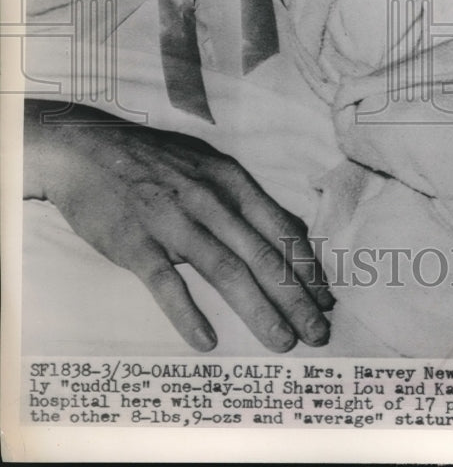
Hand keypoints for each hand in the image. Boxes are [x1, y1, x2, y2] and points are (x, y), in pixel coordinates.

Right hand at [24, 100, 333, 352]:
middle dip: (295, 298)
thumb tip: (286, 231)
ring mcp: (173, 222)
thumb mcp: (209, 165)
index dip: (307, 267)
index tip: (325, 299)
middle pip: (262, 255)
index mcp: (231, 181)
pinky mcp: (136, 243)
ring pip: (226, 271)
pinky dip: (188, 313)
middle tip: (317, 334)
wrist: (88, 149)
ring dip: (258, 310)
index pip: (281, 229)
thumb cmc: (156, 161)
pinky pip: (166, 284)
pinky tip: (206, 340)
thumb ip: (244, 198)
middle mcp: (210, 201)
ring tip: (282, 341)